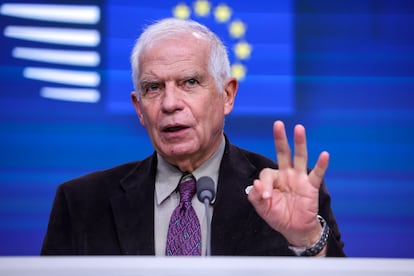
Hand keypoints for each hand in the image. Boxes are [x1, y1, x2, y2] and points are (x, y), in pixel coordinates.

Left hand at [247, 120, 328, 246]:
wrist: (295, 229)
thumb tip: (254, 184)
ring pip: (300, 157)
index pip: (267, 174)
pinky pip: (317, 173)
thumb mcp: (262, 208)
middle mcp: (287, 174)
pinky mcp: (311, 186)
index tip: (265, 197)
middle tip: (278, 124)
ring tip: (299, 128)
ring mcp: (300, 178)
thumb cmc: (278, 216)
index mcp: (274, 178)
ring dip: (300, 143)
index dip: (264, 185)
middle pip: (283, 153)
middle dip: (280, 139)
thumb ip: (255, 197)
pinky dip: (321, 164)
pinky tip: (324, 154)